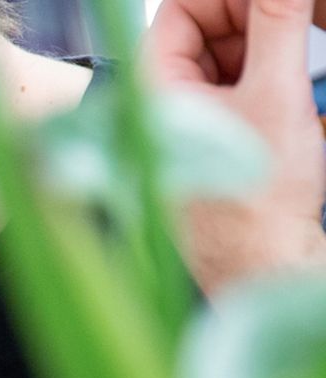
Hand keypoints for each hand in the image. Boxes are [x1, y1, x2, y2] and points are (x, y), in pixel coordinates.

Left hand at [146, 0, 325, 293]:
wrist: (265, 271)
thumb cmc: (258, 202)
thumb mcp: (276, 95)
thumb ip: (277, 23)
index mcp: (154, 95)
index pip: (180, 13)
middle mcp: (162, 111)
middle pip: (205, 34)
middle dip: (253, 17)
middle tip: (300, 14)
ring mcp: (189, 130)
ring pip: (227, 62)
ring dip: (268, 45)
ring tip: (305, 42)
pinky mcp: (217, 147)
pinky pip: (240, 93)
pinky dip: (270, 77)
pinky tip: (300, 85)